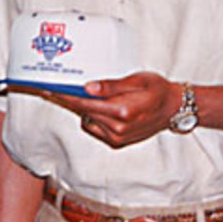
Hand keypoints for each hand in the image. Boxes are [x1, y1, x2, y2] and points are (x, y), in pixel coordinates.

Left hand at [49, 72, 179, 147]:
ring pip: (87, 119)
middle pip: (82, 111)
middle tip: (55, 87)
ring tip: (81, 93)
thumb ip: (111, 86)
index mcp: (123, 112)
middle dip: (69, 99)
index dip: (64, 95)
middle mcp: (118, 128)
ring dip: (82, 107)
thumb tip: (88, 88)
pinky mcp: (117, 141)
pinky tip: (98, 105)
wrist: (174, 108)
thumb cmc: (158, 90)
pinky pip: (95, 127)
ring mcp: (117, 137)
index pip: (84, 103)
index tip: (48, 89)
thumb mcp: (137, 80)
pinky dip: (92, 116)